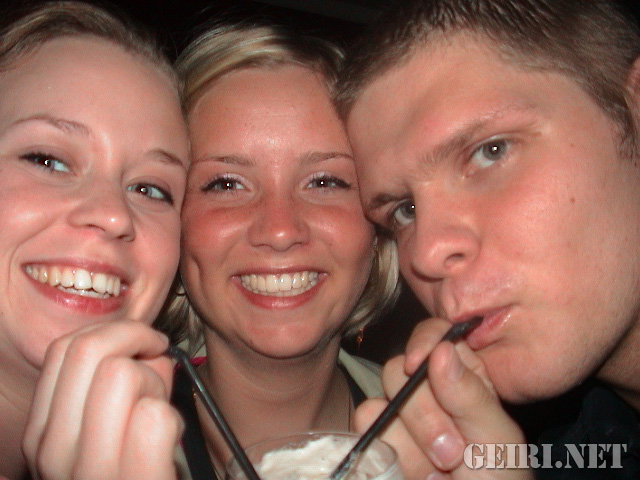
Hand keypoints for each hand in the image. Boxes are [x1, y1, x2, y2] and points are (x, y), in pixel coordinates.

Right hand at [22, 321, 183, 479]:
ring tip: (159, 413)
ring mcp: (90, 472)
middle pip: (89, 350)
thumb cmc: (137, 469)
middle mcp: (54, 453)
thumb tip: (151, 349)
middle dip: (136, 344)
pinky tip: (169, 443)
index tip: (145, 345)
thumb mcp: (113, 428)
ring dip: (155, 384)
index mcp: (45, 435)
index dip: (116, 333)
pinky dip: (171, 419)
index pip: (66, 350)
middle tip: (159, 366)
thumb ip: (127, 383)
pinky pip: (153, 416)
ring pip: (121, 374)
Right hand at [354, 318, 532, 479]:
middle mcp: (427, 391)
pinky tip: (413, 474)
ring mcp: (400, 417)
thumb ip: (471, 396)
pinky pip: (365, 428)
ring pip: (380, 402)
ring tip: (436, 473)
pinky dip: (390, 453)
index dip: (424, 343)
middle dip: (424, 415)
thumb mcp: (496, 441)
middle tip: (454, 454)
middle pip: (399, 371)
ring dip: (409, 443)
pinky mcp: (377, 439)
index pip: (436, 337)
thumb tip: (441, 349)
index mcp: (463, 378)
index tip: (418, 364)